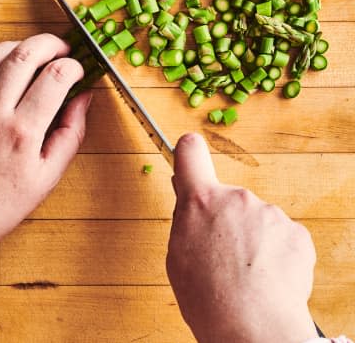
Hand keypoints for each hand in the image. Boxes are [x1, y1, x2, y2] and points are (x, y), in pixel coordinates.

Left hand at [0, 33, 91, 314]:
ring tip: (34, 53)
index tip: (78, 70)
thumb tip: (84, 98)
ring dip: (19, 45)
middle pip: (24, 54)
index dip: (72, 66)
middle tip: (61, 49)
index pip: (55, 76)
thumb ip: (70, 133)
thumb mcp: (47, 177)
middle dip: (49, 44)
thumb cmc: (0, 206)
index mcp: (23, 132)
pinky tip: (5, 67)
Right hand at [166, 133, 317, 342]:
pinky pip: (283, 237)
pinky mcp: (297, 232)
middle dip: (227, 221)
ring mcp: (269, 213)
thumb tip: (191, 203)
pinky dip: (278, 255)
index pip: (190, 154)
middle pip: (228, 200)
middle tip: (223, 256)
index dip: (188, 152)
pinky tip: (267, 277)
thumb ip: (187, 221)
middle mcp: (236, 198)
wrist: (251, 325)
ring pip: (258, 221)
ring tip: (246, 275)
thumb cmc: (208, 297)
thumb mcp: (178, 255)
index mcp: (200, 201)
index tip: (189, 151)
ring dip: (254, 240)